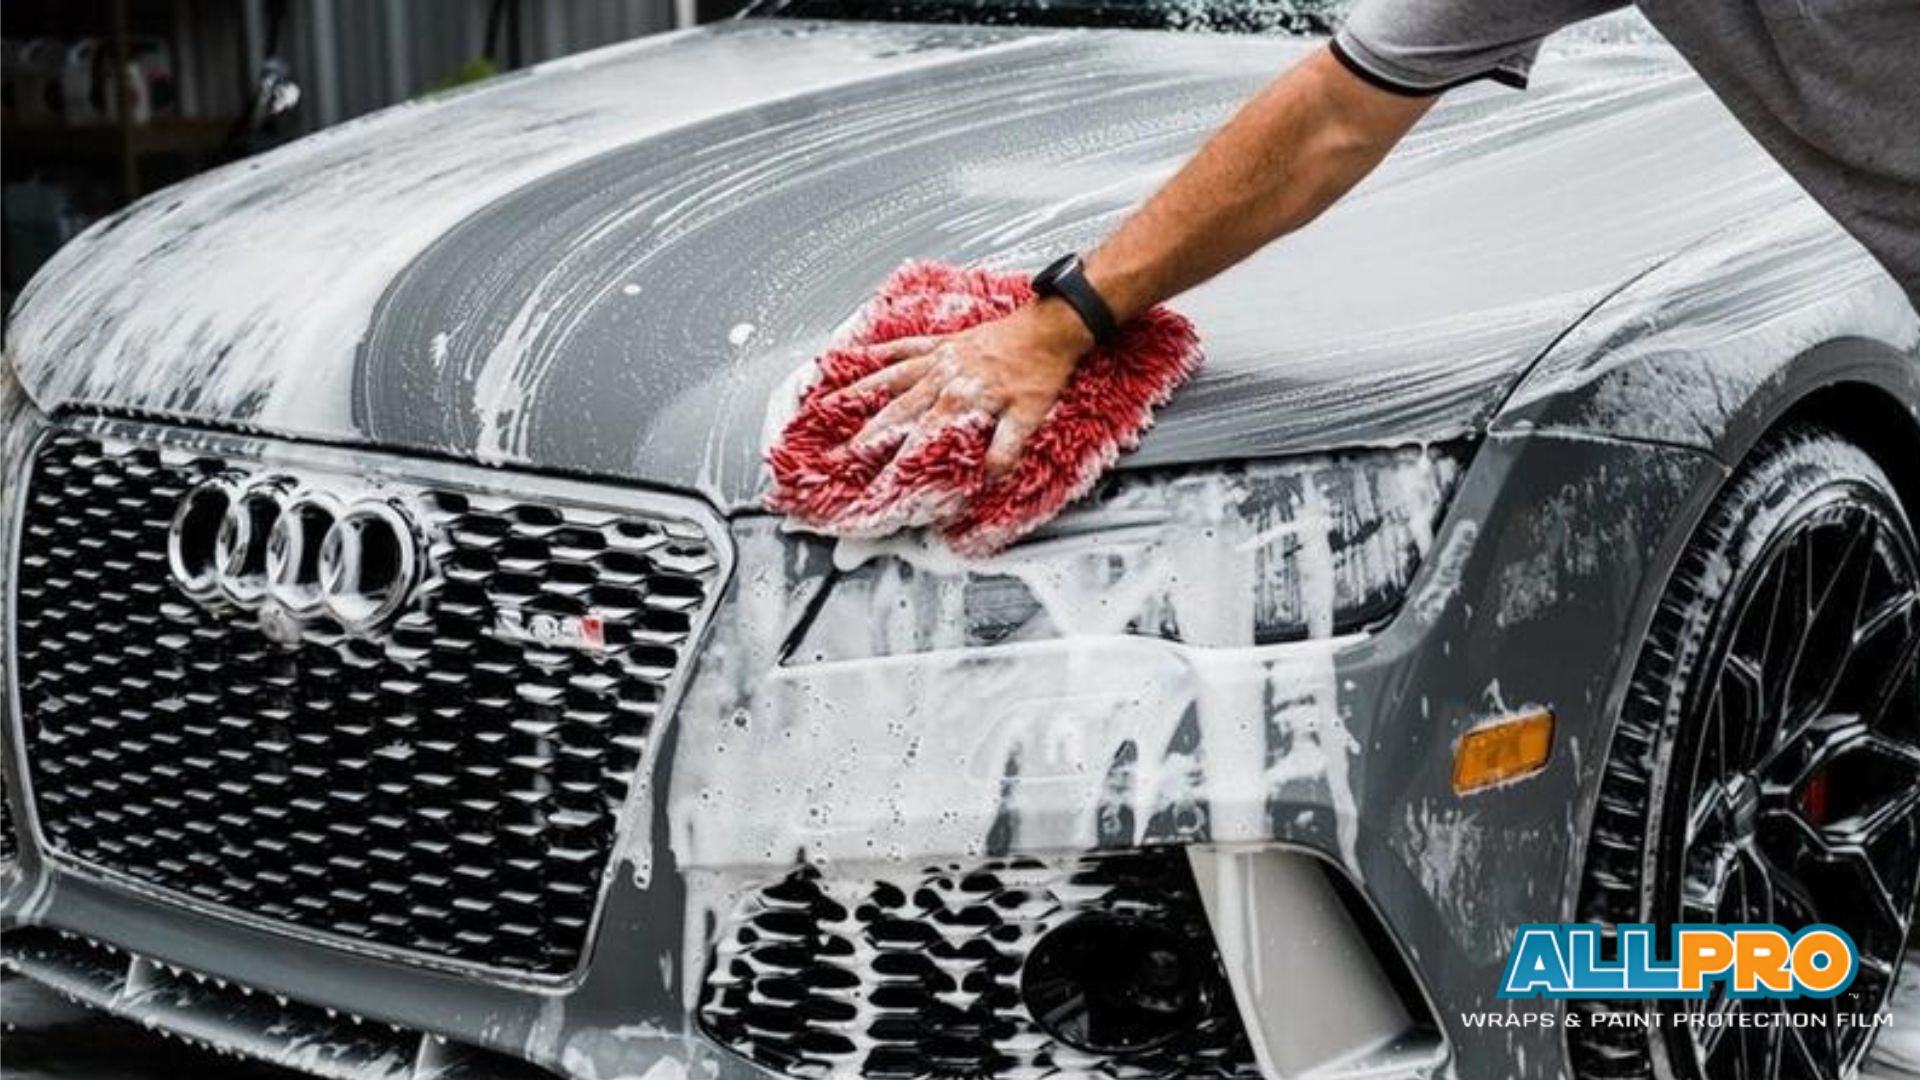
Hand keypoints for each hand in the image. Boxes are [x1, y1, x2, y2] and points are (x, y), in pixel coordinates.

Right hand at [832, 298, 1094, 476]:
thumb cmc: (1041, 370)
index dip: (900, 462)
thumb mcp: (1029, 416)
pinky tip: (865, 353)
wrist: (1050, 328)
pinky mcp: (945, 343)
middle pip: (896, 411)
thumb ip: (1006, 448)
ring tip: (835, 402)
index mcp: (958, 400)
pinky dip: (884, 351)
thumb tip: (990, 477)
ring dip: (862, 392)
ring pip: (891, 378)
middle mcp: (941, 379)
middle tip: (844, 450)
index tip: (881, 481)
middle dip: (868, 434)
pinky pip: (907, 347)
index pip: (921, 438)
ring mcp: (940, 359)